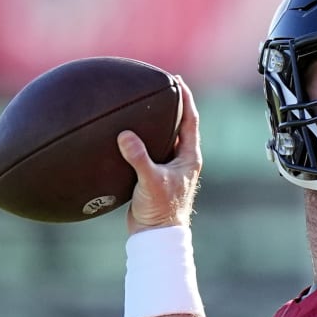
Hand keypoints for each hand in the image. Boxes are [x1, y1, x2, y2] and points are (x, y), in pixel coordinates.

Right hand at [119, 76, 201, 231]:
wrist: (155, 235)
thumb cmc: (160, 211)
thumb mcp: (150, 181)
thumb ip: (139, 158)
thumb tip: (125, 136)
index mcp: (188, 157)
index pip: (190, 121)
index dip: (186, 99)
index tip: (177, 81)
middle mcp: (182, 160)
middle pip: (179, 125)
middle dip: (171, 106)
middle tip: (159, 87)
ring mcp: (169, 168)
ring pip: (164, 138)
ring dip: (156, 123)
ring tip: (144, 106)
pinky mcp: (155, 176)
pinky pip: (149, 151)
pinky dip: (142, 140)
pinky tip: (128, 134)